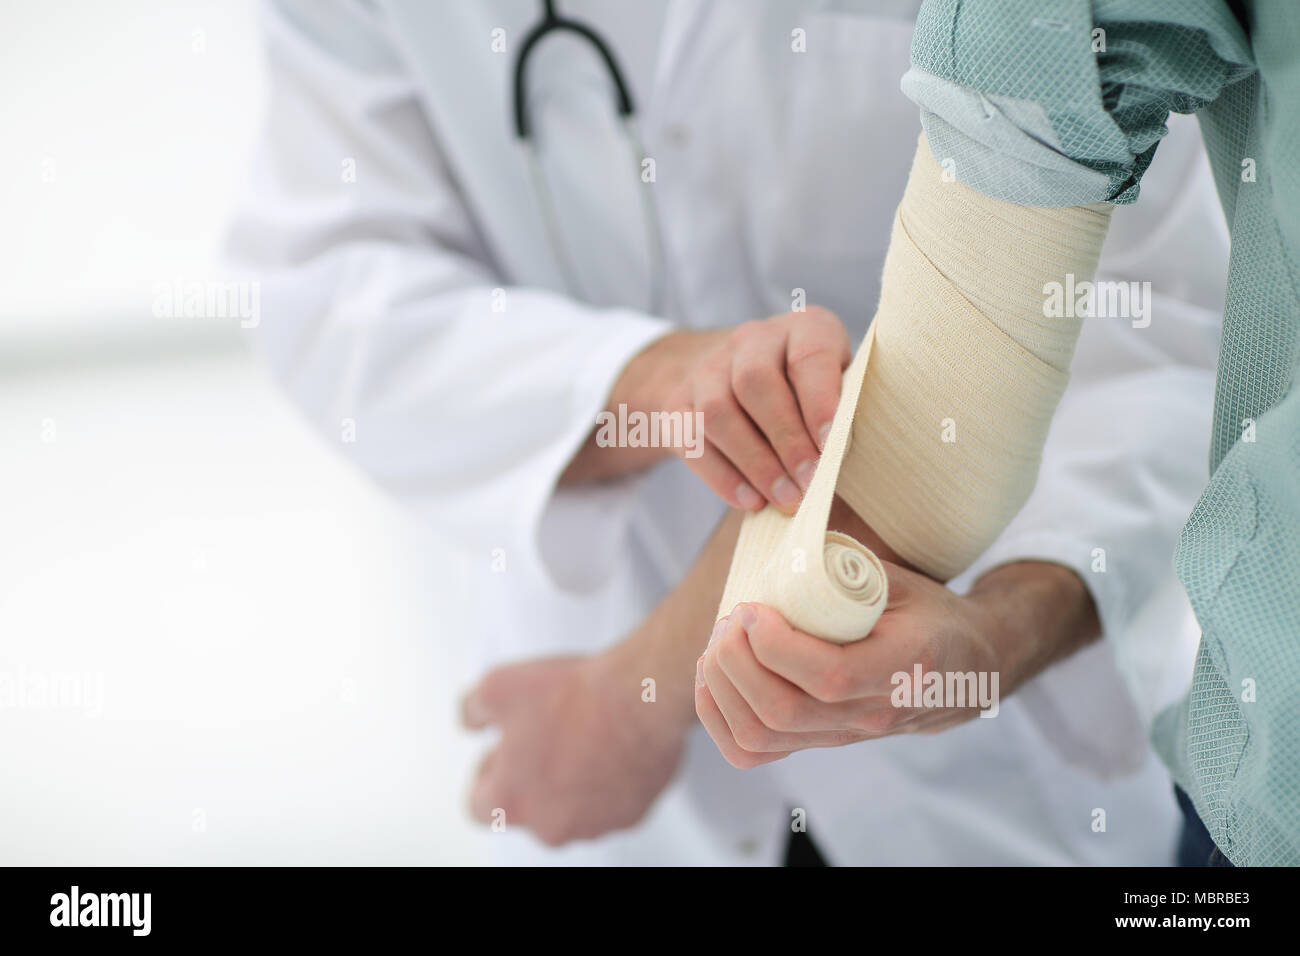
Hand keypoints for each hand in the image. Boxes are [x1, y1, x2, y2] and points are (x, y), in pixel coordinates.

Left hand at [462, 646, 689, 846]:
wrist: (639, 698)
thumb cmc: (573, 696)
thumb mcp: (498, 685)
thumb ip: (472, 709)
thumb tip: (471, 720)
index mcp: (509, 801)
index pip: (479, 807)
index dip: (487, 775)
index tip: (501, 754)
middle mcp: (550, 826)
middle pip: (528, 809)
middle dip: (533, 777)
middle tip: (547, 736)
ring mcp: (594, 825)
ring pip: (571, 810)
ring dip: (571, 781)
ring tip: (582, 736)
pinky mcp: (631, 814)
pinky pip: (611, 803)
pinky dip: (609, 780)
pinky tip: (611, 746)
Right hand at [666, 307, 850, 513]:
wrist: (731, 374)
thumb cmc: (806, 392)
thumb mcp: (837, 385)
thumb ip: (844, 412)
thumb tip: (845, 464)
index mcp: (802, 327)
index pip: (807, 355)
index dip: (819, 402)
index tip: (830, 447)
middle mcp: (752, 339)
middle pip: (755, 383)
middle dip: (785, 440)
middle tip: (807, 483)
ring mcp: (708, 368)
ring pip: (718, 412)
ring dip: (754, 463)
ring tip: (783, 499)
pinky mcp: (678, 402)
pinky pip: (691, 440)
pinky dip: (722, 476)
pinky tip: (749, 500)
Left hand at [695, 561, 1098, 767]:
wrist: (968, 666)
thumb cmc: (929, 614)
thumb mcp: (898, 582)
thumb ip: (842, 571)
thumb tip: (777, 543)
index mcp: (903, 668)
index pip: (828, 678)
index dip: (775, 644)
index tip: (751, 606)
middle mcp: (872, 714)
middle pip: (782, 711)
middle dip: (736, 661)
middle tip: (729, 618)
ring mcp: (843, 736)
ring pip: (761, 737)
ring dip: (721, 688)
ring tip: (718, 643)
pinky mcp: (819, 742)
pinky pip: (753, 751)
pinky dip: (718, 718)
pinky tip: (712, 678)